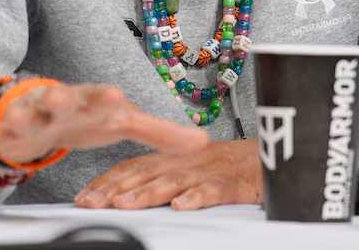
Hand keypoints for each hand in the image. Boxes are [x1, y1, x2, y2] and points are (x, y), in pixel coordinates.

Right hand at [0, 82, 208, 165]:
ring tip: (13, 117)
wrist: (44, 109)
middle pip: (62, 99)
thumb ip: (159, 133)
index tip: (117, 95)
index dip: (107, 97)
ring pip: (23, 113)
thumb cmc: (88, 115)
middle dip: (64, 98)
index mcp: (88, 100)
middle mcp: (58, 102)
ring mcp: (29, 115)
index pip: (100, 96)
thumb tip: (203, 142)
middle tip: (62, 98)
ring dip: (18, 115)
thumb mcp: (122, 125)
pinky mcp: (3, 130)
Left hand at [75, 138, 262, 209]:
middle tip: (93, 202)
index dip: (107, 181)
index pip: (133, 166)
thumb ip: (161, 179)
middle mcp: (186, 161)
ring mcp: (208, 170)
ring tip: (125, 204)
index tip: (84, 197)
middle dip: (116, 188)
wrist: (273, 154)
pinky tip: (182, 205)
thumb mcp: (189, 169)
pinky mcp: (232, 182)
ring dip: (147, 192)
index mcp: (173, 157)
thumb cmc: (229, 165)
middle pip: (147, 172)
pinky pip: (213, 189)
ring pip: (173, 180)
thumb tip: (125, 196)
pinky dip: (197, 196)